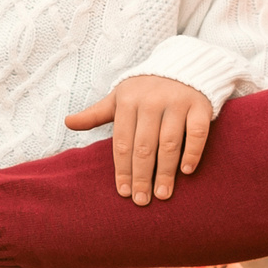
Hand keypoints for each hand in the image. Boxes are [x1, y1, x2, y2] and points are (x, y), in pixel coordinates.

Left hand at [65, 75, 211, 204]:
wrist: (183, 66)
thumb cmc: (146, 89)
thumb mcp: (119, 98)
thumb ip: (96, 114)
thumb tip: (68, 122)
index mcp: (128, 101)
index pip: (122, 142)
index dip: (122, 169)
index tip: (124, 192)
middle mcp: (152, 101)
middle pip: (144, 146)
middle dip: (141, 176)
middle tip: (141, 200)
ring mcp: (177, 102)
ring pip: (169, 142)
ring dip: (165, 171)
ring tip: (162, 194)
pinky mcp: (200, 105)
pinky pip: (197, 132)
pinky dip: (192, 152)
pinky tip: (186, 171)